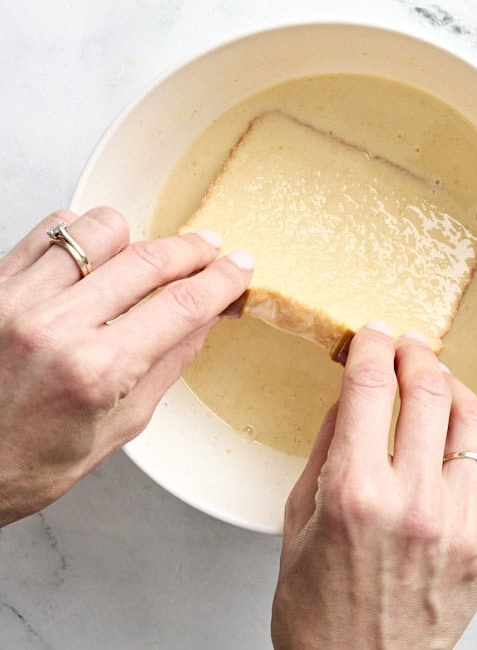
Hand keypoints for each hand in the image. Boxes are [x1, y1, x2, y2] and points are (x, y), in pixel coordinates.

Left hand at [0, 207, 253, 524]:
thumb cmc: (23, 464)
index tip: (239, 267)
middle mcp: (54, 327)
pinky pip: (48, 231)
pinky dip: (78, 236)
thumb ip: (166, 365)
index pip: (182, 305)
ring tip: (138, 259)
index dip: (222, 280)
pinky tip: (89, 259)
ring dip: (133, 239)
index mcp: (96, 371)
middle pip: (149, 259)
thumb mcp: (117, 428)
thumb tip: (206, 318)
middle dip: (192, 249)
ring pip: (99, 229)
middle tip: (210, 249)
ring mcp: (15, 300)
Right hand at [272, 326, 476, 648]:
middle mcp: (414, 503)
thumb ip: (327, 449)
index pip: (372, 386)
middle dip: (416, 355)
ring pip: (476, 419)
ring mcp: (463, 524)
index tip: (375, 336)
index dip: (374, 346)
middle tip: (409, 351)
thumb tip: (353, 394)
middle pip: (428, 391)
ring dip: (458, 389)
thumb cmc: (323, 614)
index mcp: (355, 493)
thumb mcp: (297, 522)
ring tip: (444, 388)